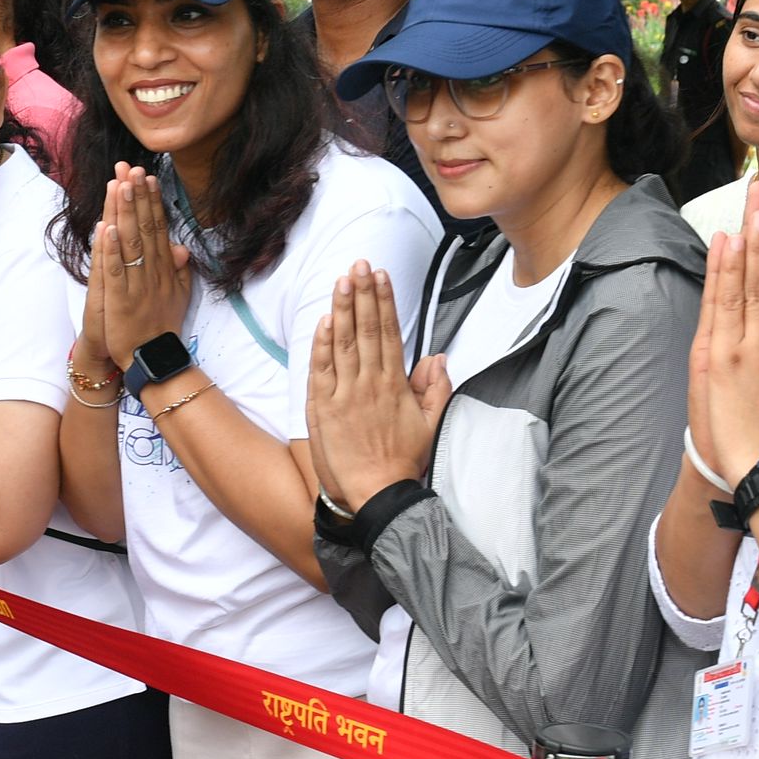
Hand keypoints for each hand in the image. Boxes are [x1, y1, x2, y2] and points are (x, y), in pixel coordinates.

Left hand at [92, 164, 192, 366]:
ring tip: (120, 185)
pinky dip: (111, 250)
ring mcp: (137, 285)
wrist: (152, 359)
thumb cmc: (162, 325)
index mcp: (163, 268)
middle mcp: (152, 272)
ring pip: (130, 243)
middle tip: (131, 168)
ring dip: (125, 213)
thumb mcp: (179, 294)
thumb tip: (182, 246)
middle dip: (137, 197)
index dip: (151, 201)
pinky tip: (107, 228)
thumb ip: (179, 269)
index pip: (158, 228)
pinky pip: (116, 272)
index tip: (147, 177)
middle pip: (144, 228)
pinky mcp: (120, 300)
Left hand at [305, 265, 445, 510]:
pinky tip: (325, 320)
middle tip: (359, 264)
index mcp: (395, 385)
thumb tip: (438, 359)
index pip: (390, 333)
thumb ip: (435, 389)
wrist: (377, 494)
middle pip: (366, 329)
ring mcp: (345, 394)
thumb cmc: (402, 462)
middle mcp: (370, 383)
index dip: (385, 302)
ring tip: (342, 280)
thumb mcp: (430, 425)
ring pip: (343, 343)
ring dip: (342, 309)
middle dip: (363, 294)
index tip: (381, 277)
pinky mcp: (323, 408)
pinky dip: (322, 344)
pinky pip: (321, 369)